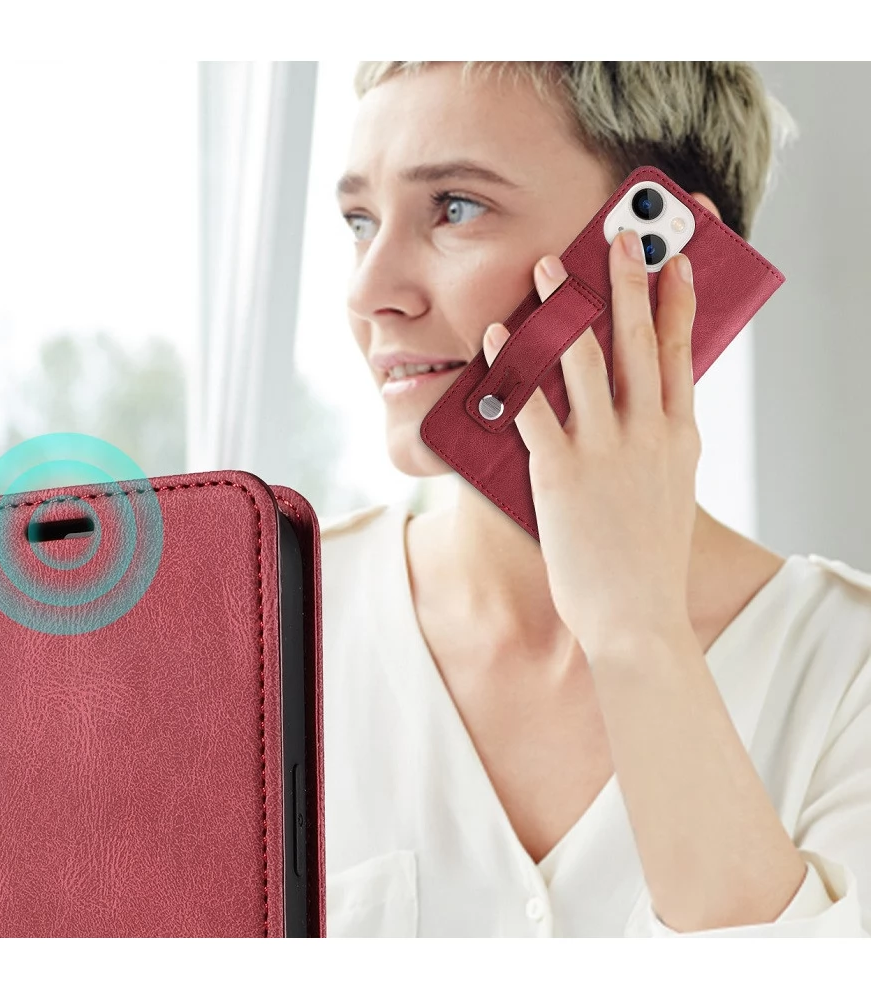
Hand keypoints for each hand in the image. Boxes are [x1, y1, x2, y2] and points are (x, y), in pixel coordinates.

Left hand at [481, 229, 700, 656]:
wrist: (637, 617)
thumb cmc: (646, 559)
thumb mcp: (667, 492)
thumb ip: (655, 447)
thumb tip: (640, 414)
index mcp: (678, 438)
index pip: (682, 355)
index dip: (676, 303)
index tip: (673, 261)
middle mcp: (647, 434)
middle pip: (638, 342)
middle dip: (625, 283)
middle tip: (615, 237)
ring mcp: (606, 451)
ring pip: (585, 363)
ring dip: (563, 309)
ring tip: (546, 268)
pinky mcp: (562, 473)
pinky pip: (533, 407)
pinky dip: (513, 369)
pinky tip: (498, 338)